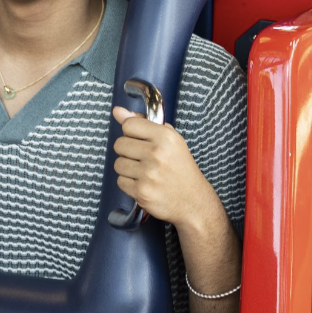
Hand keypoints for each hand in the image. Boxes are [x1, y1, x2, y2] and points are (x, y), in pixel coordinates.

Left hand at [112, 105, 221, 230]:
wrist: (194, 201)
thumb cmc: (181, 169)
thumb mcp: (170, 140)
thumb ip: (143, 123)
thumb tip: (117, 111)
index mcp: (165, 137)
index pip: (129, 124)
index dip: (131, 133)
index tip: (139, 139)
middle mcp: (157, 153)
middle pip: (119, 144)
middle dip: (128, 151)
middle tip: (143, 158)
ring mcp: (148, 174)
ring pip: (118, 164)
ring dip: (128, 169)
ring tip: (144, 172)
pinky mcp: (141, 192)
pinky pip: (120, 181)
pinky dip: (129, 184)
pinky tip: (144, 183)